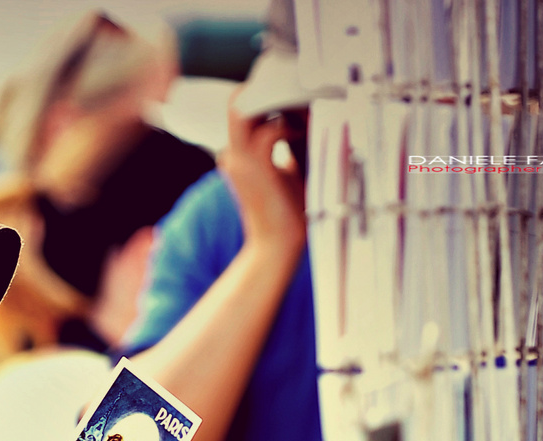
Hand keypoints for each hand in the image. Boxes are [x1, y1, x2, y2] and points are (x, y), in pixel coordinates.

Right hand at [218, 93, 306, 253]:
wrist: (277, 246)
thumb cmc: (287, 212)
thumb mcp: (289, 171)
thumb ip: (290, 147)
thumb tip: (309, 123)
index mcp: (238, 155)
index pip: (243, 110)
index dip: (267, 98)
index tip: (295, 98)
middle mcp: (233, 154)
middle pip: (238, 103)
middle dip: (268, 93)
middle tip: (297, 94)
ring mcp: (239, 160)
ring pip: (245, 108)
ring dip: (278, 105)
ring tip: (301, 111)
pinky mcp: (254, 168)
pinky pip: (270, 131)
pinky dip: (290, 128)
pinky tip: (303, 135)